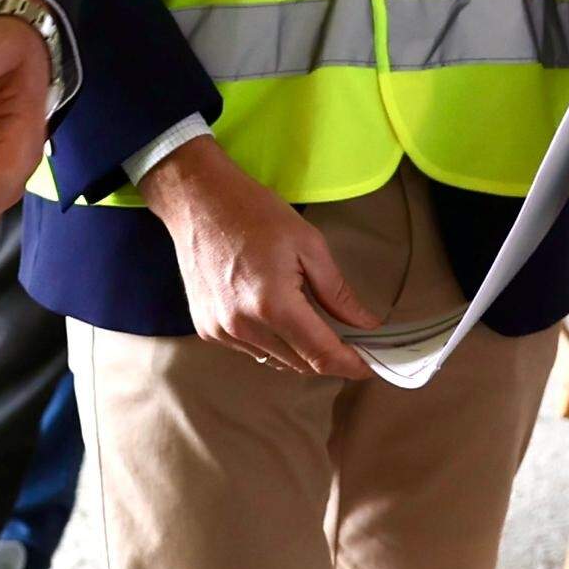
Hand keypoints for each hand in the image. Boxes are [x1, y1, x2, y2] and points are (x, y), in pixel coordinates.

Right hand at [140, 134, 376, 377]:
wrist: (198, 201)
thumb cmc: (255, 213)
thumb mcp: (309, 244)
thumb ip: (337, 292)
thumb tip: (365, 324)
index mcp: (273, 305)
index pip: (321, 355)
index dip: (351, 366)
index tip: (370, 367)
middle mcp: (244, 327)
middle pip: (300, 365)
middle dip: (329, 359)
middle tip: (350, 343)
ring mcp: (222, 332)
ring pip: (275, 361)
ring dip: (300, 353)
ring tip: (313, 327)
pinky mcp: (207, 329)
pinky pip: (251, 350)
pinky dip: (272, 343)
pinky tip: (277, 317)